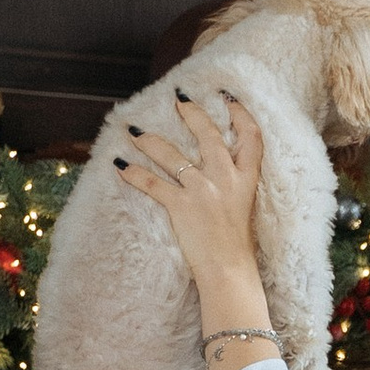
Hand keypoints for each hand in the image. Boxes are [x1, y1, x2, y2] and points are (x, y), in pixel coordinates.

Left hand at [113, 90, 266, 291]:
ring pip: (172, 154)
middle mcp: (225, 178)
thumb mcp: (245, 208)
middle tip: (178, 97)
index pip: (251, 137)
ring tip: (134, 130)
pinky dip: (133, 173)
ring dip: (149, 140)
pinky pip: (152, 183)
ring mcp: (203, 191)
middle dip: (192, 112)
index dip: (240, 113)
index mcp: (246, 179)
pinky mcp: (182, 206)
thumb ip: (235, 185)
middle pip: (208, 134)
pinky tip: (119, 164)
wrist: (230, 271)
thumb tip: (220, 169)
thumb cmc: (238, 246)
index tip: (228, 98)